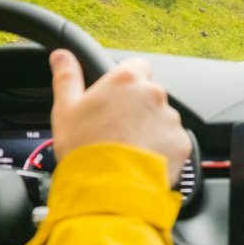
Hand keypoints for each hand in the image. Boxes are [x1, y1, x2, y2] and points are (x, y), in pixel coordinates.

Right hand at [48, 50, 190, 184]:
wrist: (108, 189)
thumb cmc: (85, 149)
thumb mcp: (65, 109)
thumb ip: (66, 77)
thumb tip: (62, 55)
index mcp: (126, 80)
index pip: (136, 67)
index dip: (125, 82)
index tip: (115, 97)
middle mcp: (153, 94)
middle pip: (149, 94)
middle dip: (136, 108)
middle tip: (116, 129)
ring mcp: (170, 118)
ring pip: (162, 118)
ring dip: (149, 128)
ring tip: (128, 149)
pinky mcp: (181, 142)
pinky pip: (172, 141)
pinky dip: (161, 149)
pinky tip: (141, 160)